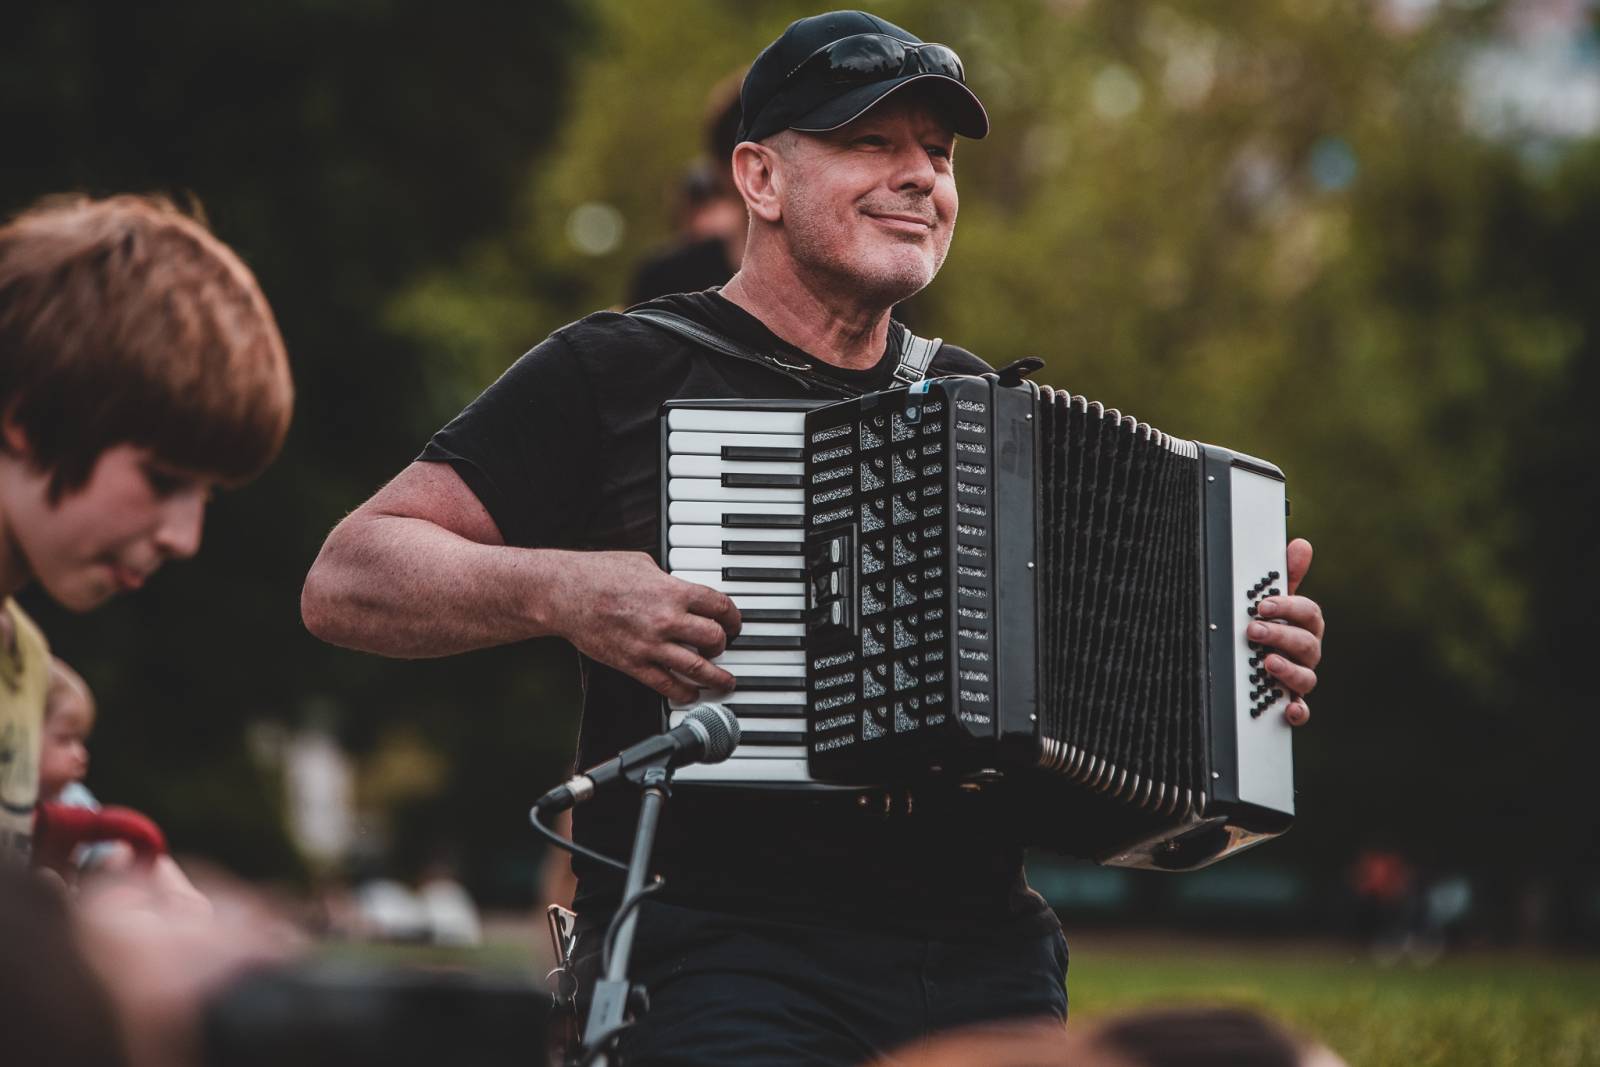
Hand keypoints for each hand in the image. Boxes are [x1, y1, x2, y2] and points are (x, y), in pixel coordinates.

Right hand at [544, 551, 741, 702]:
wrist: (564, 593)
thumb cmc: (597, 573)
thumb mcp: (643, 564)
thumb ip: (667, 580)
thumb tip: (680, 588)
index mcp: (672, 591)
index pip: (719, 606)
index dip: (733, 616)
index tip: (733, 622)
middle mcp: (667, 620)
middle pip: (714, 638)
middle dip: (723, 644)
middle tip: (723, 646)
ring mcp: (650, 645)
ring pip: (697, 668)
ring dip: (716, 678)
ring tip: (725, 682)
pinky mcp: (633, 664)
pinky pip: (666, 685)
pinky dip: (684, 693)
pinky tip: (691, 694)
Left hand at [1248, 538, 1322, 726]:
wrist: (1256, 663)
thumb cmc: (1270, 627)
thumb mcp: (1274, 602)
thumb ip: (1285, 577)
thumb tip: (1301, 545)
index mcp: (1305, 626)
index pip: (1308, 613)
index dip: (1288, 607)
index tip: (1263, 604)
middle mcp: (1307, 652)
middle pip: (1307, 643)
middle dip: (1281, 635)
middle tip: (1254, 630)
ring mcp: (1301, 677)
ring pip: (1307, 676)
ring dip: (1289, 670)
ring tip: (1267, 663)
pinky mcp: (1291, 701)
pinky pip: (1302, 710)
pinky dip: (1298, 711)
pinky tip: (1289, 710)